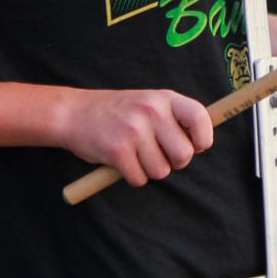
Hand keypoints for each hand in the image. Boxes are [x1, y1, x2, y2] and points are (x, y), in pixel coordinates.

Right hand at [58, 87, 212, 184]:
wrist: (74, 113)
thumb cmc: (118, 112)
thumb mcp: (149, 103)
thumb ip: (173, 118)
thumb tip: (200, 144)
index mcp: (164, 98)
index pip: (200, 117)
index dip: (203, 138)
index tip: (195, 146)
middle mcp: (152, 111)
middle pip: (184, 155)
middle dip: (174, 162)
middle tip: (158, 154)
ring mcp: (134, 130)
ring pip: (161, 171)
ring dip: (150, 170)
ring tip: (135, 154)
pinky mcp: (117, 150)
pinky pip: (139, 179)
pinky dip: (132, 176)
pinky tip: (122, 161)